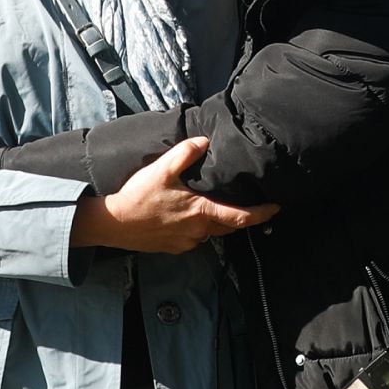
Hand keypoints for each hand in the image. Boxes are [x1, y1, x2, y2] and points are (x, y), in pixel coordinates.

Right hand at [73, 137, 278, 252]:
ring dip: (218, 223)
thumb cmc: (139, 197)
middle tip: (251, 205)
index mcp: (201, 212)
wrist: (113, 224)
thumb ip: (185, 153)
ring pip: (211, 233)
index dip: (261, 214)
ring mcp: (186, 243)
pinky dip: (198, 229)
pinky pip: (194, 239)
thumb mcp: (162, 169)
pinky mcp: (174, 248)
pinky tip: (189, 218)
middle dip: (242, 218)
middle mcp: (198, 232)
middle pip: (229, 227)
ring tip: (218, 208)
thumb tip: (204, 141)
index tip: (275, 208)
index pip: (241, 217)